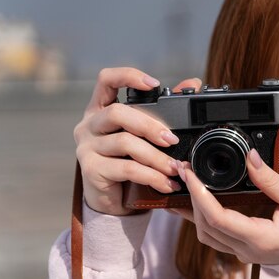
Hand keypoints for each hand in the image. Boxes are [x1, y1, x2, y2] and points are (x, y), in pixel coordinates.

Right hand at [74, 67, 201, 214]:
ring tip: (175, 168)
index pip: (106, 80)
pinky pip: (126, 169)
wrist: (114, 202)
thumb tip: (192, 82)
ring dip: (156, 157)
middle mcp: (89, 124)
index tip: (154, 84)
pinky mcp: (90, 170)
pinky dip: (151, 176)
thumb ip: (164, 110)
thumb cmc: (130, 163)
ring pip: (124, 143)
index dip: (128, 76)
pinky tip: (166, 183)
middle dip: (150, 125)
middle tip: (172, 140)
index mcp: (101, 109)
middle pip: (118, 113)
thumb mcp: (146, 137)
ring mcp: (87, 147)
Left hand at [174, 149, 278, 264]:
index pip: (217, 218)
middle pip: (206, 227)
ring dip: (192, 211)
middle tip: (185, 170)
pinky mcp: (243, 250)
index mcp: (260, 239)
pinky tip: (196, 203)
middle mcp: (247, 250)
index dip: (199, 195)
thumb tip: (250, 156)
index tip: (190, 173)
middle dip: (191, 198)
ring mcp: (243, 254)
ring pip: (206, 236)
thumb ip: (273, 180)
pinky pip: (215, 237)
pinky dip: (201, 219)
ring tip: (185, 185)